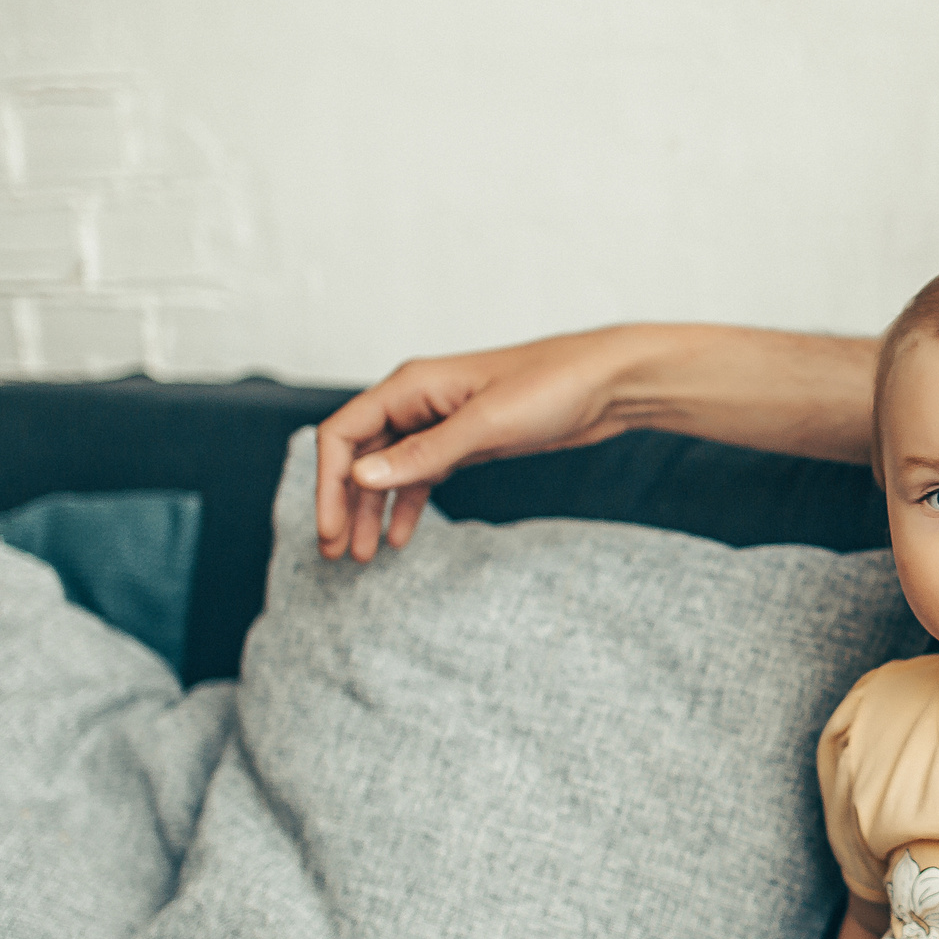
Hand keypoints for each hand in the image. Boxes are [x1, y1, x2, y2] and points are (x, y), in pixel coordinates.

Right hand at [314, 326, 650, 560]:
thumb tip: (362, 476)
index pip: (344, 434)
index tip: (329, 530)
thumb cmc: (552, 386)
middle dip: (344, 504)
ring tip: (364, 556)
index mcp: (411, 385)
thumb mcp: (484, 424)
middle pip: (361, 456)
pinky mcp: (469, 440)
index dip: (328, 484)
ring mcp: (443, 421)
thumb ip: (423, 453)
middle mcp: (419, 401)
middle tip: (336, 554)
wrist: (609, 383)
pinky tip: (401, 537)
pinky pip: (424, 475)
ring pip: (390, 470)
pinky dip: (408, 505)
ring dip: (373, 510)